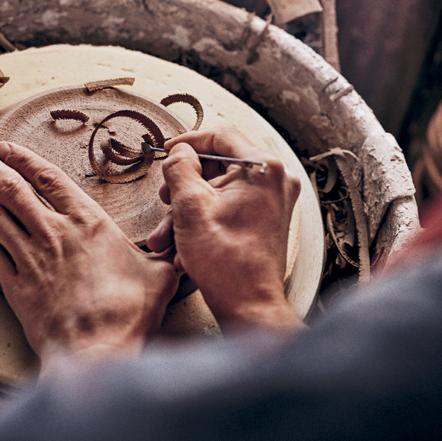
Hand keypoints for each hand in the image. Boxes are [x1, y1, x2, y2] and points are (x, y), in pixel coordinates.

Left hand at [0, 142, 178, 367]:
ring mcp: (32, 258)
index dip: (24, 159)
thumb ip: (166, 255)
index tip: (7, 147)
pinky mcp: (16, 285)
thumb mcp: (160, 274)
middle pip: (13, 190)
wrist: (97, 351)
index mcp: (89, 222)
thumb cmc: (129, 312)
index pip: (49, 179)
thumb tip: (185, 249)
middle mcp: (56, 233)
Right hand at [146, 126, 301, 333]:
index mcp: (264, 168)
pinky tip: (183, 245)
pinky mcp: (267, 219)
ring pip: (220, 190)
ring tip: (166, 234)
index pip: (221, 135)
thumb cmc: (226, 262)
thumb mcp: (190, 206)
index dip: (189, 141)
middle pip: (220, 164)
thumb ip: (179, 168)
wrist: (249, 306)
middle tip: (165, 197)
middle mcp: (276, 180)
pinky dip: (205, 220)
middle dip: (185, 184)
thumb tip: (179, 153)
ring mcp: (274, 201)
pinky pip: (229, 207)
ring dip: (189, 209)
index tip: (168, 151)